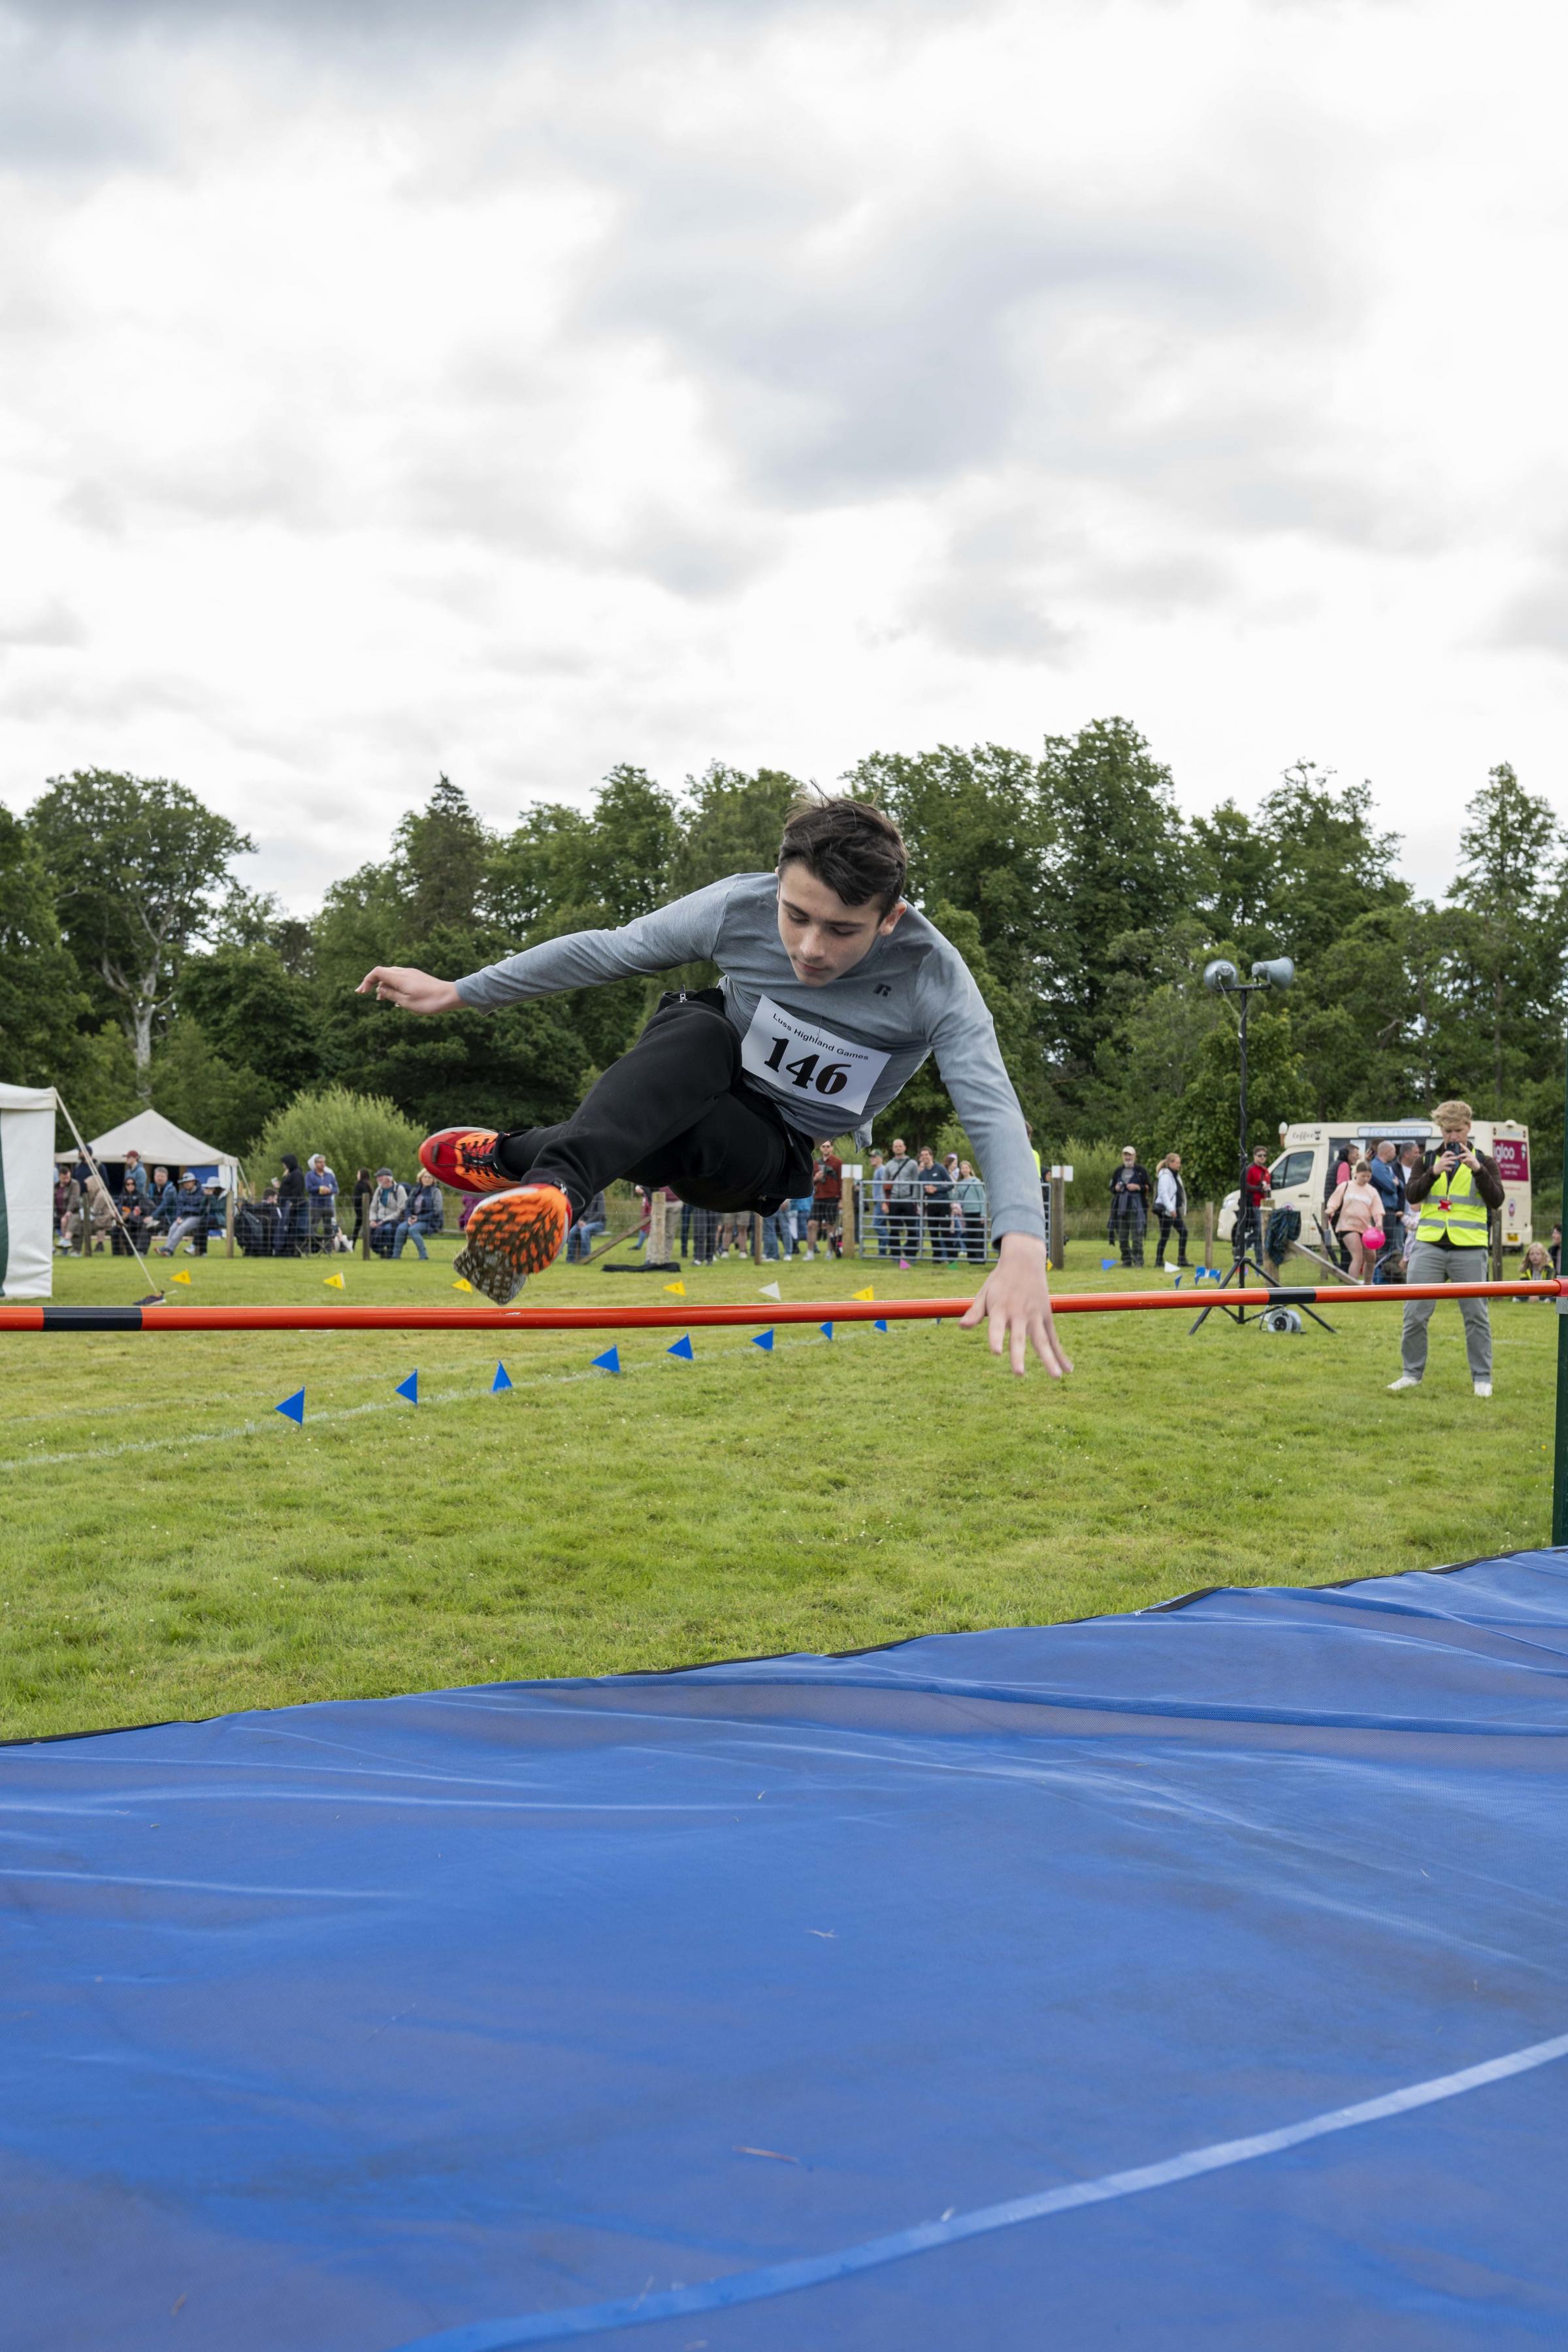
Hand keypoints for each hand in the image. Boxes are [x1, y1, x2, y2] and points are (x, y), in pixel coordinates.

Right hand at [356, 966, 462, 1013]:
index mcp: (399, 977)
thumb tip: (379, 990)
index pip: (377, 972)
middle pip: (383, 972)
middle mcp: (404, 972)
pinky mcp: (417, 977)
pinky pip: (400, 978)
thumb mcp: (406, 1002)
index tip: (362, 993)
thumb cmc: (429, 1002)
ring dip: (383, 985)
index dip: (367, 980)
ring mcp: (411, 973)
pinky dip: (393, 986)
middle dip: (372, 983)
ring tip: (380, 999)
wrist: (450, 996)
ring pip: (391, 975)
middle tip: (363, 994)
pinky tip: (394, 998)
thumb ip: (391, 994)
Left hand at [959, 1232, 1071, 1378]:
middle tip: (1019, 1374)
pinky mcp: (1045, 1317)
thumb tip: (961, 1327)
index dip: (996, 1338)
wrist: (1024, 1261)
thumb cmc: (1000, 1280)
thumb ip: (975, 1312)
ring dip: (1049, 1359)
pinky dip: (1061, 1354)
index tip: (996, 1352)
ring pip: (1042, 1341)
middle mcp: (1018, 1314)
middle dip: (1019, 1356)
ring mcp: (1034, 1316)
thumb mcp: (985, 1292)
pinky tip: (1068, 1369)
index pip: (996, 1326)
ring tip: (1056, 1377)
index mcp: (1000, 1309)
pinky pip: (1054, 1338)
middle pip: (1019, 1338)